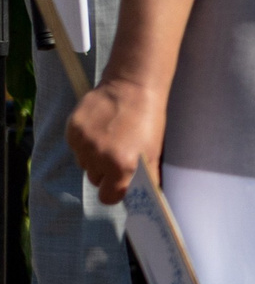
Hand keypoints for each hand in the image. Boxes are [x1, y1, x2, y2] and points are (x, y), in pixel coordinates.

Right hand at [67, 78, 163, 205]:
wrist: (132, 86)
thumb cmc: (148, 118)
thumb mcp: (154, 150)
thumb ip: (148, 176)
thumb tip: (147, 197)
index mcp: (122, 166)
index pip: (108, 197)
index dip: (114, 192)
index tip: (118, 184)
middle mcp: (99, 158)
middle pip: (95, 180)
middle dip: (105, 172)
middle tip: (117, 153)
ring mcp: (83, 144)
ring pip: (84, 164)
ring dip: (94, 156)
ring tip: (109, 137)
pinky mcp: (72, 131)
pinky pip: (75, 147)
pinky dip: (84, 142)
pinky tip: (99, 127)